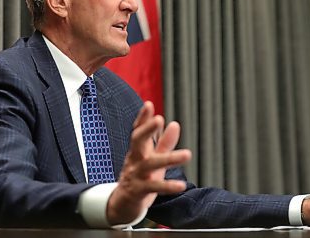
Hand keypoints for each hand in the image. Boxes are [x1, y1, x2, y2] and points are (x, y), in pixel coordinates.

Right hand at [106, 101, 191, 224]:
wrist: (122, 205)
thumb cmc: (140, 178)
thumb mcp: (153, 159)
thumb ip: (164, 143)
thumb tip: (175, 124)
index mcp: (138, 150)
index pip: (138, 130)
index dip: (142, 117)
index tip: (148, 104)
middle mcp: (135, 160)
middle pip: (137, 141)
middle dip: (146, 129)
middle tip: (158, 119)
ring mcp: (136, 175)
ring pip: (151, 164)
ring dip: (170, 159)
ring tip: (188, 154)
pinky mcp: (138, 191)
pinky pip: (154, 188)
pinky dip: (168, 187)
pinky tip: (182, 185)